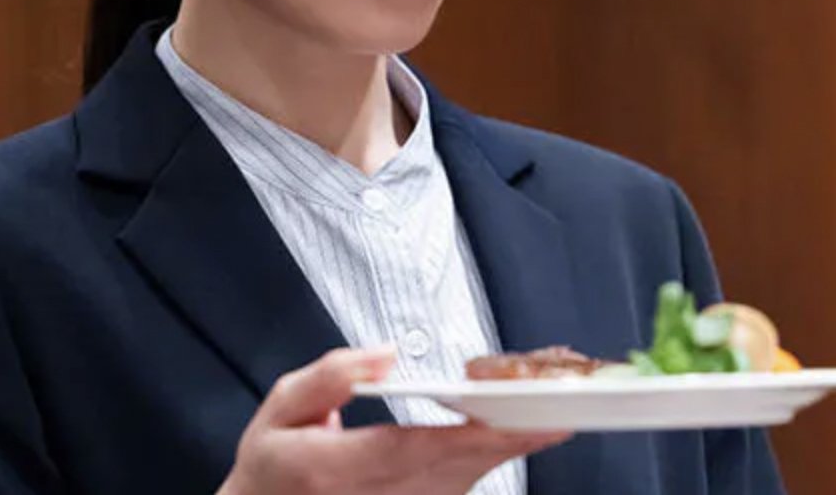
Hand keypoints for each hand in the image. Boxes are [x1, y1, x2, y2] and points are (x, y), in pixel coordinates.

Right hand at [218, 348, 569, 494]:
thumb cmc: (274, 463)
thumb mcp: (281, 408)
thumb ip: (329, 378)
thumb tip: (384, 354)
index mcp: (330, 469)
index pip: (408, 451)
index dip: (466, 438)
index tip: (513, 419)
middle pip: (452, 472)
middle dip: (508, 441)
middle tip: (560, 411)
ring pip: (461, 487)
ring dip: (506, 454)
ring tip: (550, 416)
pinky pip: (456, 493)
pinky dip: (487, 465)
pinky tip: (515, 438)